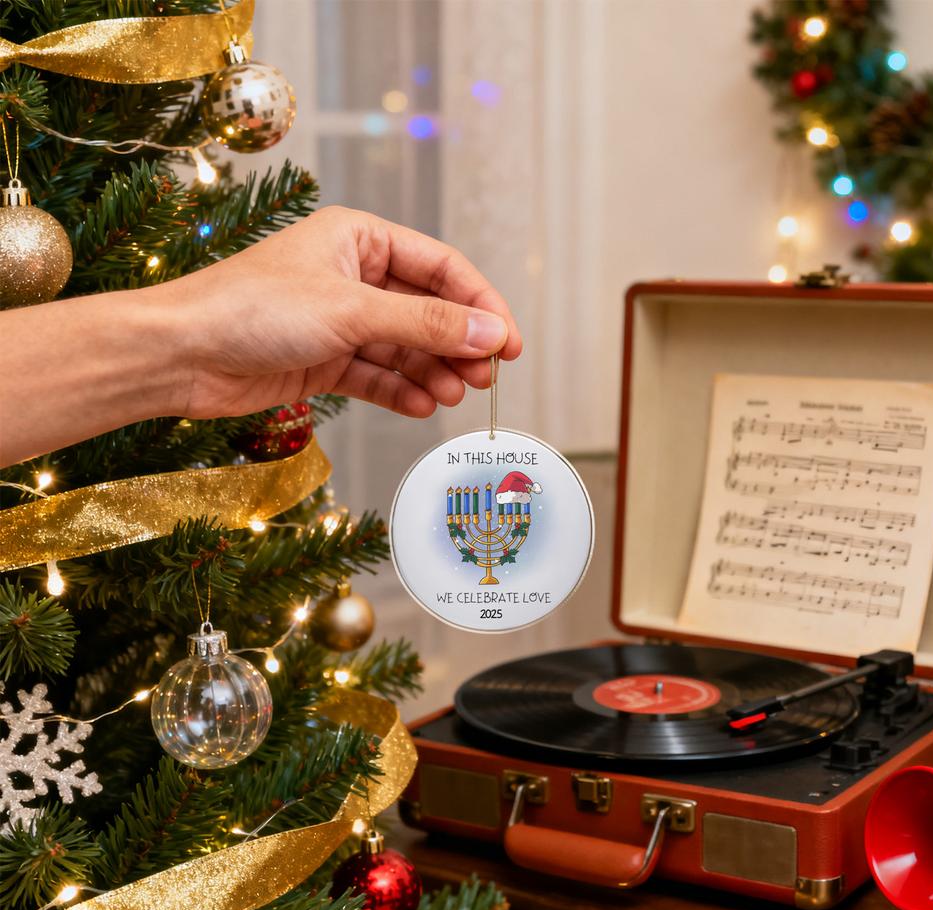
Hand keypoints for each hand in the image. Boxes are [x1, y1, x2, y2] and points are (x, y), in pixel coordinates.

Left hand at [158, 206, 521, 418]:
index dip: (481, 305)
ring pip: (405, 347)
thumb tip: (491, 333)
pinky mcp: (324, 360)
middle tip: (485, 377)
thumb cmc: (251, 309)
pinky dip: (400, 391)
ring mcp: (339, 321)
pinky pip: (376, 375)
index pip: (441, 268)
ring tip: (454, 395)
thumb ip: (426, 324)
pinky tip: (421, 406)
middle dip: (458, 344)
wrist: (180, 355)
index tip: (509, 343)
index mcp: (359, 238)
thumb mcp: (351, 311)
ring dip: (432, 372)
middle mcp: (352, 276)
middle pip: (427, 310)